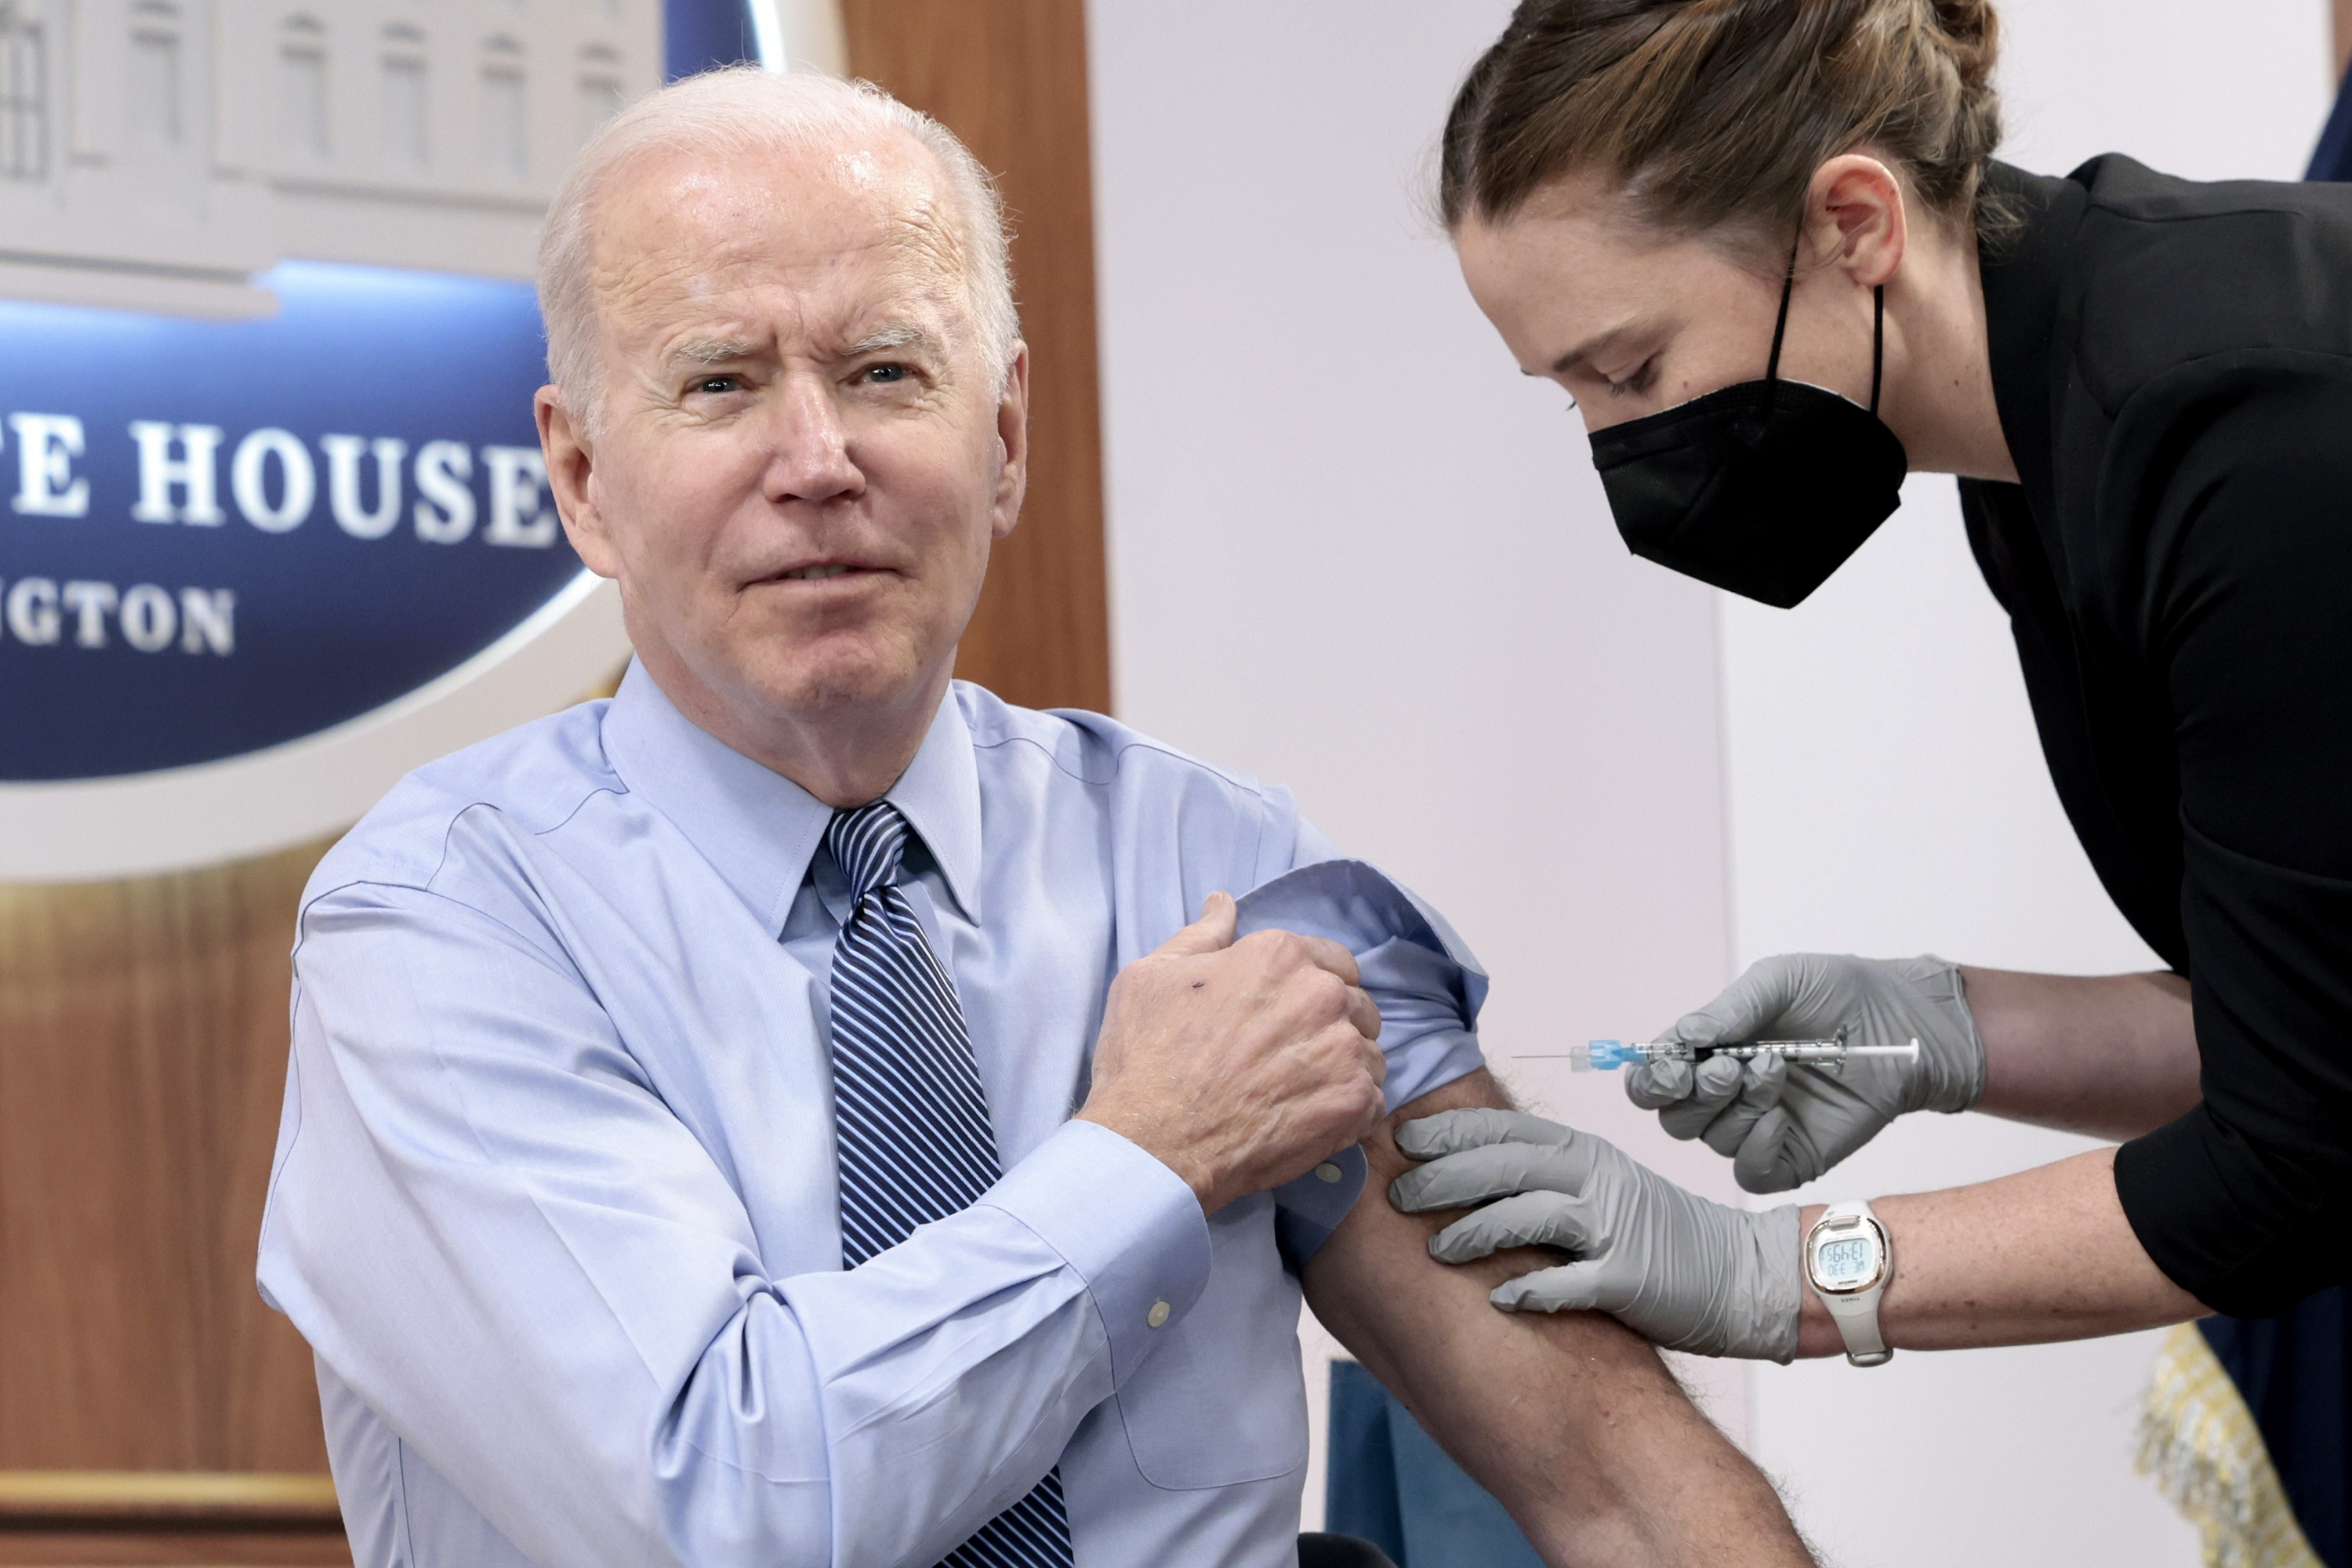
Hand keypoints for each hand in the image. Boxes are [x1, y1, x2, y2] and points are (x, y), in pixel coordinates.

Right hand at [1079, 893, 1386, 1212]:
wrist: (1153, 1144)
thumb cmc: (1145, 1058)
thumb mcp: (1153, 976)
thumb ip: (1202, 935)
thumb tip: (1223, 902)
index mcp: (1279, 956)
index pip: (1334, 961)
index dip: (1314, 986)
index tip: (1291, 1014)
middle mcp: (1321, 995)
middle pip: (1357, 1005)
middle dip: (1333, 1026)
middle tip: (1292, 1058)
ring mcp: (1342, 1050)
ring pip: (1369, 1054)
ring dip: (1345, 1070)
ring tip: (1300, 1093)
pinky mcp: (1352, 1104)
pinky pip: (1375, 1101)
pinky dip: (1352, 1112)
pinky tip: (1313, 1120)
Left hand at [1390, 1109, 1800, 1360]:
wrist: (1741, 1274)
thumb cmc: (1659, 1235)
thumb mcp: (1602, 1186)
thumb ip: (1546, 1177)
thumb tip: (1464, 1179)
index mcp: (1584, 1153)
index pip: (1505, 1130)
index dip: (1450, 1132)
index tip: (1402, 1141)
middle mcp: (1596, 1179)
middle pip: (1505, 1165)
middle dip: (1443, 1178)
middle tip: (1398, 1197)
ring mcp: (1615, 1226)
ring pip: (1529, 1215)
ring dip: (1475, 1231)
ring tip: (1436, 1250)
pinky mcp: (1631, 1278)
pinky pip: (1570, 1282)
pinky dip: (1530, 1289)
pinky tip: (1499, 1299)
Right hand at [1630, 953, 1985, 1192]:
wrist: (1904, 1022)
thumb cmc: (1842, 993)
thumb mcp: (1780, 981)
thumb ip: (1728, 1009)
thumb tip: (1681, 1039)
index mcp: (1709, 1052)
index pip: (1653, 1081)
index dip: (1651, 1079)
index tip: (1676, 1064)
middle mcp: (1726, 1095)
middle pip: (1673, 1118)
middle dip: (1695, 1093)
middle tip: (1733, 1065)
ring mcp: (1758, 1127)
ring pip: (1711, 1141)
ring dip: (1737, 1107)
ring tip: (1776, 1071)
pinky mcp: (1792, 1156)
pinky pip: (1750, 1174)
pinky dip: (1756, 1148)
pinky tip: (1780, 1118)